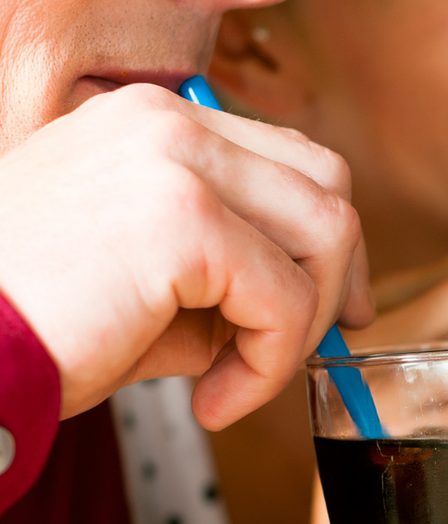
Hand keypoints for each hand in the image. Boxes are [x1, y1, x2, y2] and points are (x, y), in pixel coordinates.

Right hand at [0, 83, 371, 428]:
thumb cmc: (36, 326)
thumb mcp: (146, 280)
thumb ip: (228, 274)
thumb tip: (316, 309)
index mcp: (150, 123)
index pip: (289, 159)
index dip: (324, 240)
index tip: (326, 308)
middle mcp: (165, 122)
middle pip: (325, 183)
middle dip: (336, 276)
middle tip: (306, 350)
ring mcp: (176, 160)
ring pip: (327, 234)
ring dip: (301, 327)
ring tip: (238, 382)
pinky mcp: (184, 219)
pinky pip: (287, 300)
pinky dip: (268, 366)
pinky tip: (213, 401)